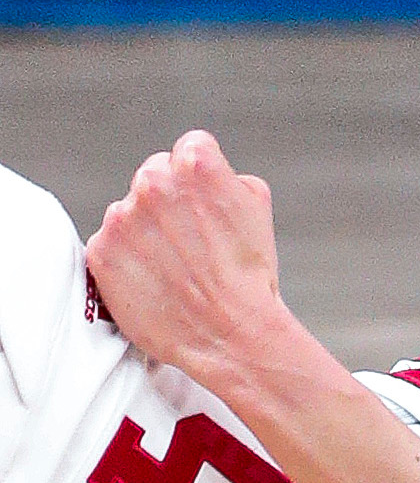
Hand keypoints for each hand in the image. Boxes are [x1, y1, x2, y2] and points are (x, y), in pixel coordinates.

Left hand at [86, 130, 288, 385]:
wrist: (231, 334)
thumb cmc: (249, 276)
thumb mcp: (257, 209)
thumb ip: (228, 178)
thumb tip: (210, 177)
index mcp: (195, 165)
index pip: (189, 148)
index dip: (203, 178)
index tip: (208, 204)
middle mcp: (152, 183)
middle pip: (154, 176)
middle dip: (170, 201)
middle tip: (192, 240)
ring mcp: (121, 218)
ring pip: (129, 211)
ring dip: (146, 231)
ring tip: (176, 266)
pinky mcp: (100, 252)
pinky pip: (109, 244)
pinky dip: (127, 260)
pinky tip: (155, 280)